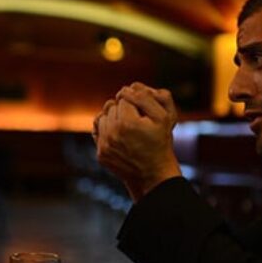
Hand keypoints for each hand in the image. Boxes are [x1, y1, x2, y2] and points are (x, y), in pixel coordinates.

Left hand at [93, 82, 181, 201]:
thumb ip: (146, 98)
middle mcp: (112, 134)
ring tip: (127, 127)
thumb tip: (127, 89)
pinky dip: (107, 131)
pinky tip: (119, 135)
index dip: (135, 102)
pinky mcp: (101, 154)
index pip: (124, 97)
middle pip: (111, 106)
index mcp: (127, 123)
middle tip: (136, 120)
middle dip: (123, 109)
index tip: (142, 112)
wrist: (153, 174)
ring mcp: (105, 145)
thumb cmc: (160, 143)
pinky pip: (98, 132)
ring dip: (113, 119)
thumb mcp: (163, 117)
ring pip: (103, 118)